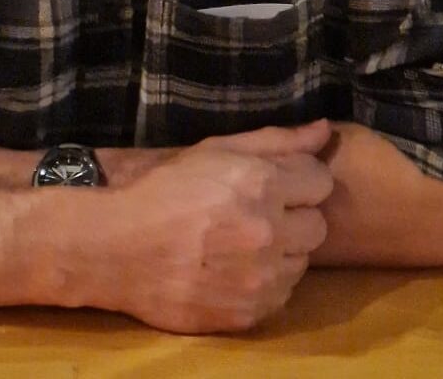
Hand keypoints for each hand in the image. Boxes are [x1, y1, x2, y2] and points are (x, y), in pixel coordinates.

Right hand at [100, 122, 333, 332]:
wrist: (118, 248)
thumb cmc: (165, 190)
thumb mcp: (215, 151)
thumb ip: (276, 141)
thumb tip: (324, 130)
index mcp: (261, 183)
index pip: (321, 180)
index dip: (299, 179)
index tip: (275, 182)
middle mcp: (269, 230)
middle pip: (319, 225)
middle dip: (295, 216)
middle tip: (259, 213)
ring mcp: (261, 277)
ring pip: (302, 262)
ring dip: (281, 251)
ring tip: (242, 242)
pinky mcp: (251, 313)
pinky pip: (281, 295)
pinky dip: (265, 282)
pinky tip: (233, 269)